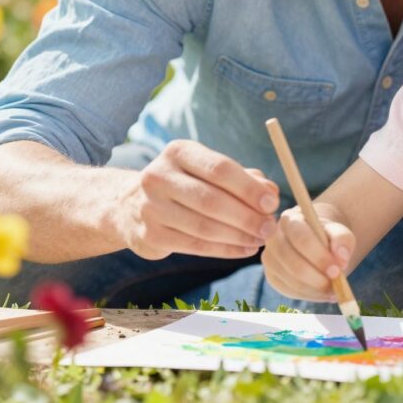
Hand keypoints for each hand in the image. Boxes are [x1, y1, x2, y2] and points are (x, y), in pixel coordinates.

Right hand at [117, 139, 279, 259]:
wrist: (131, 205)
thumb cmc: (186, 184)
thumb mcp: (210, 172)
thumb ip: (244, 179)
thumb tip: (271, 193)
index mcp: (178, 152)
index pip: (219, 169)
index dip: (249, 188)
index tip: (271, 203)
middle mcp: (159, 176)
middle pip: (212, 200)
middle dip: (247, 217)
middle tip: (270, 227)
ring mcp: (151, 206)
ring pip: (204, 227)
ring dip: (238, 236)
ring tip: (260, 240)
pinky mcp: (150, 234)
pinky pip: (195, 246)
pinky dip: (225, 250)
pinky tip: (244, 250)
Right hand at [262, 205, 354, 301]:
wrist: (318, 242)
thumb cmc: (328, 236)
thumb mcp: (339, 232)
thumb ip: (342, 239)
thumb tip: (341, 258)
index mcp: (290, 220)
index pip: (301, 239)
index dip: (319, 257)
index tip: (337, 270)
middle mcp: (274, 238)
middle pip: (293, 263)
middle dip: (317, 278)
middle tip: (336, 283)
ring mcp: (270, 259)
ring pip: (292, 281)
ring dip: (316, 289)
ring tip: (334, 288)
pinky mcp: (273, 276)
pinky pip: (291, 291)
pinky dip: (311, 295)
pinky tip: (324, 291)